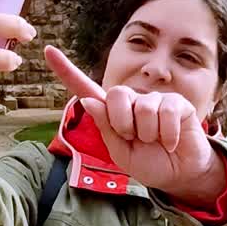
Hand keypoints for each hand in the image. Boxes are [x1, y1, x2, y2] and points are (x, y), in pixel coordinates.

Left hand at [45, 45, 226, 204]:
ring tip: (156, 141)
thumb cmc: (148, 163)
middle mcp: (131, 101)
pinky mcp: (177, 103)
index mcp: (111, 113)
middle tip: (135, 138)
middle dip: (124, 124)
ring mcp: (155, 99)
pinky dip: (168, 134)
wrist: (178, 175)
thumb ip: (105, 128)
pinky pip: (166, 112)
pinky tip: (171, 141)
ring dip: (149, 134)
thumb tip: (88, 100)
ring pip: (143, 109)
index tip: (48, 51)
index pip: (86, 89)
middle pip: (116, 95)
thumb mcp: (121, 153)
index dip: (67, 71)